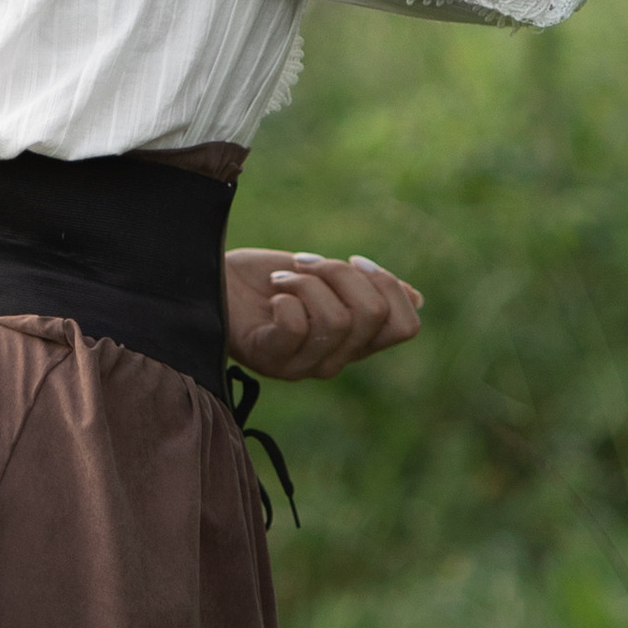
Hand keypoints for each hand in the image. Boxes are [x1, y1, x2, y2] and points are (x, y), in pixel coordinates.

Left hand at [224, 245, 422, 380]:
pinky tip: (272, 296)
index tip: (355, 261)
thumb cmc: (266, 280)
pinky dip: (287, 298)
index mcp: (354, 342)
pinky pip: (297, 327)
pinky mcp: (269, 358)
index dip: (388, 285)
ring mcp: (302, 365)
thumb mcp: (323, 277)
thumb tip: (417, 299)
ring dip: (308, 282)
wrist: (211, 280)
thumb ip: (364, 289)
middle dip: (341, 273)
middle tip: (306, 265)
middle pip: (374, 314)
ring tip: (282, 280)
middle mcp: (335, 360)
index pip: (406, 327)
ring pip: (338, 319)